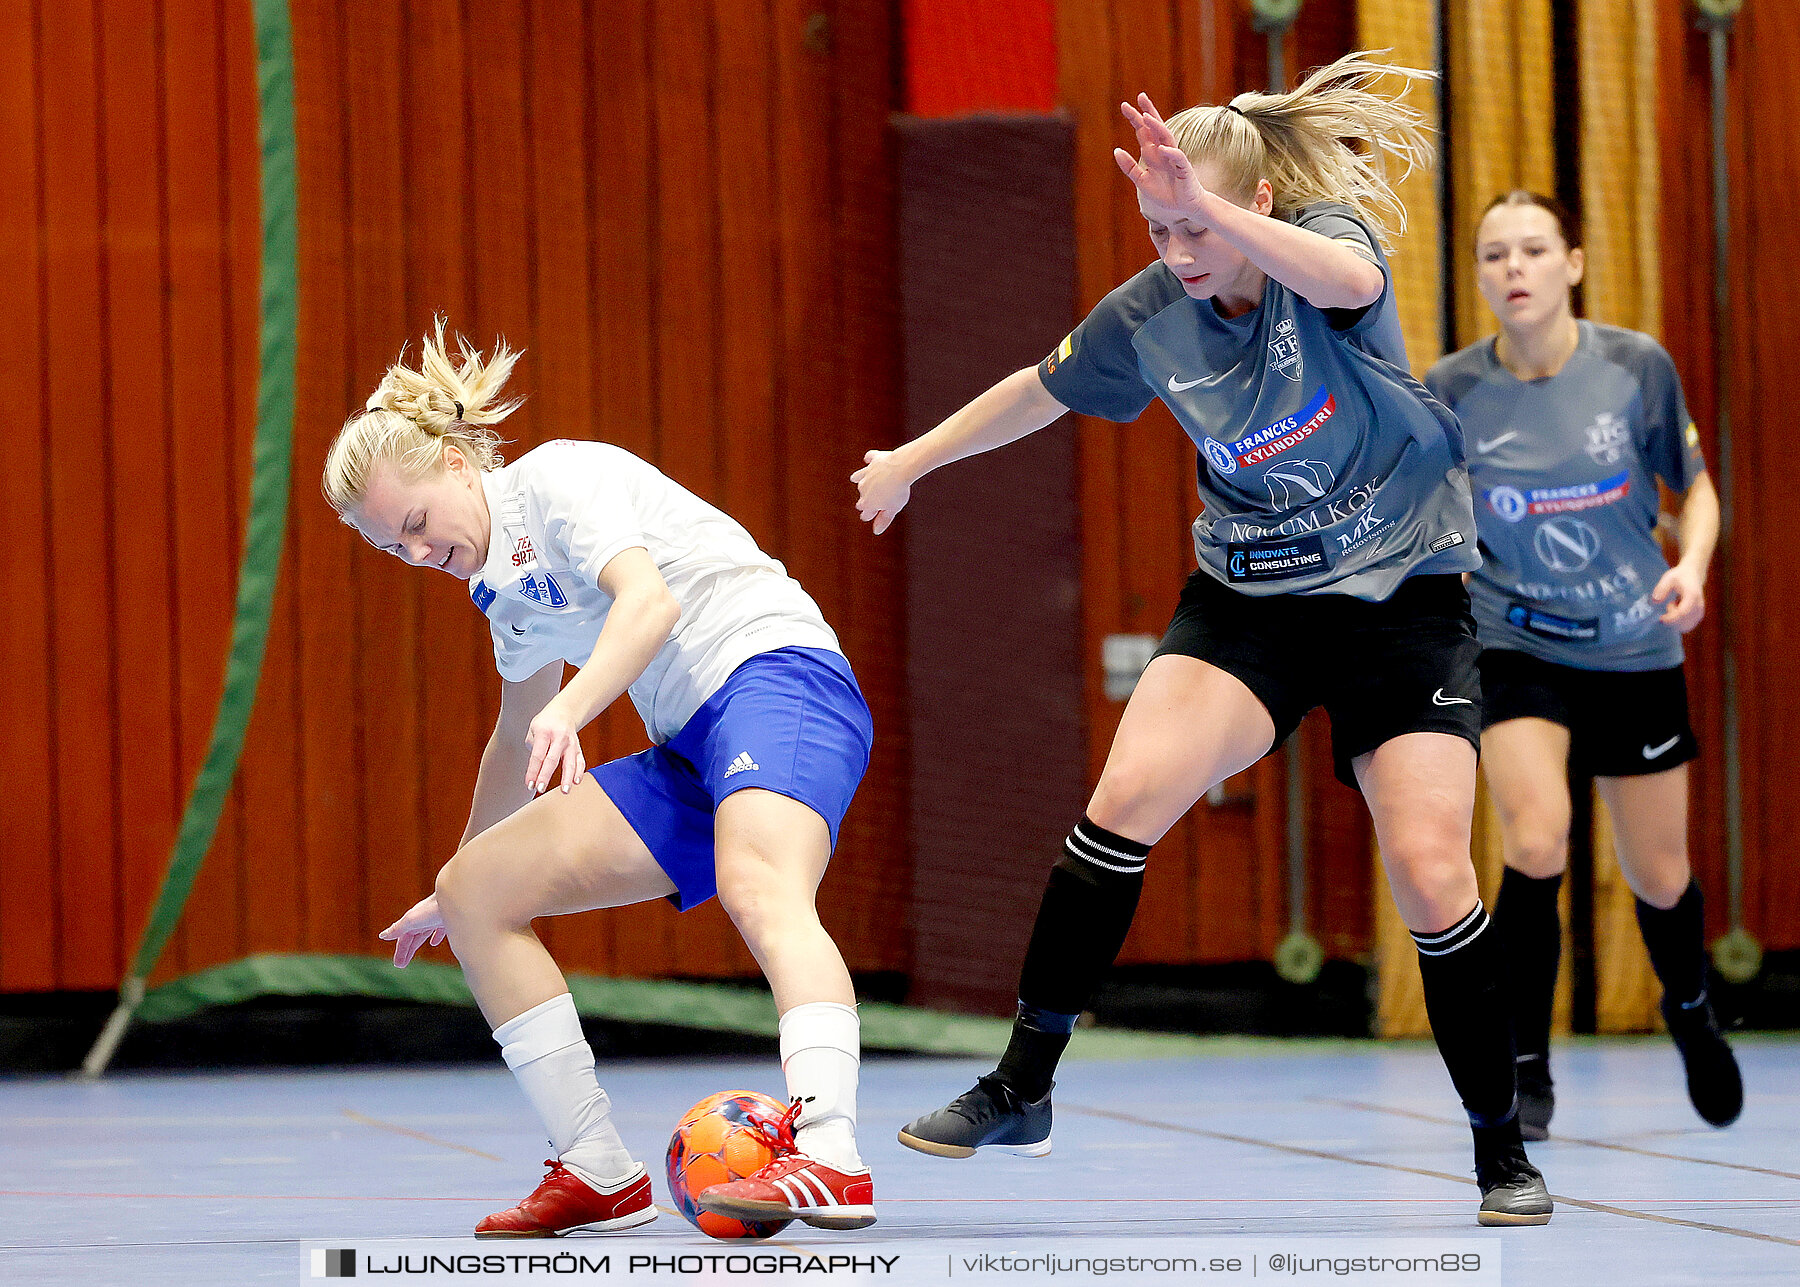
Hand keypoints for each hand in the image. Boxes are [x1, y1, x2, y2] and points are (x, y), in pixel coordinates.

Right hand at [378, 893, 445, 967]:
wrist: (456, 898)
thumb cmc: (433, 908)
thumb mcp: (412, 921)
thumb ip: (398, 929)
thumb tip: (382, 936)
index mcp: (413, 920)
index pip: (403, 939)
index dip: (400, 951)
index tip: (398, 964)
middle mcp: (423, 919)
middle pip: (412, 938)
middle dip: (406, 950)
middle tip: (401, 965)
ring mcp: (435, 918)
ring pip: (423, 934)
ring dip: (416, 944)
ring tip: (412, 954)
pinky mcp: (448, 919)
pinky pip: (439, 930)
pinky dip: (435, 936)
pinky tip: (434, 942)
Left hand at [525, 692, 587, 793]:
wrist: (564, 712)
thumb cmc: (545, 724)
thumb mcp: (533, 730)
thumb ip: (534, 749)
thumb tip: (536, 770)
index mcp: (545, 732)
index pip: (537, 755)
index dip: (532, 771)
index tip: (529, 784)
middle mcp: (559, 737)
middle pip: (552, 760)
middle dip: (545, 775)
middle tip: (540, 788)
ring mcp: (571, 743)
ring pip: (570, 762)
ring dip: (567, 778)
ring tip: (564, 791)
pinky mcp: (578, 748)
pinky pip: (580, 761)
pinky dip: (579, 772)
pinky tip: (576, 782)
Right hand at [852, 449, 912, 534]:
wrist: (900, 469)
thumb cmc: (898, 491)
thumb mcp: (893, 509)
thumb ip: (884, 520)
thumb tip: (876, 531)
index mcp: (867, 503)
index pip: (865, 513)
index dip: (869, 514)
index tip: (872, 515)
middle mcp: (863, 488)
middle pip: (862, 496)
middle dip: (865, 499)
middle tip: (874, 498)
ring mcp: (867, 473)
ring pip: (858, 478)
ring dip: (861, 480)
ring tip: (865, 481)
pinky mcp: (873, 460)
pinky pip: (869, 458)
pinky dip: (870, 459)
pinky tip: (869, 460)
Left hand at [1113, 93, 1209, 219]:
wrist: (1184, 207)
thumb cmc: (1165, 192)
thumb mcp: (1141, 180)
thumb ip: (1129, 167)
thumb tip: (1116, 151)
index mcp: (1153, 153)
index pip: (1143, 131)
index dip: (1135, 118)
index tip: (1124, 105)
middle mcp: (1164, 151)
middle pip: (1156, 127)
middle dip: (1149, 111)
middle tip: (1140, 96)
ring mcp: (1175, 158)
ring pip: (1167, 137)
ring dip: (1157, 127)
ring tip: (1146, 117)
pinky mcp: (1184, 169)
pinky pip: (1178, 158)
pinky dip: (1170, 153)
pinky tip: (1161, 148)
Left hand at [1652, 563, 1705, 631]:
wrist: (1694, 575)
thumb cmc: (1680, 576)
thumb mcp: (1668, 578)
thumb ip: (1661, 588)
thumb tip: (1655, 601)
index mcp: (1692, 596)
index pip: (1683, 613)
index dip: (1671, 618)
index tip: (1661, 617)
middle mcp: (1699, 606)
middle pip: (1684, 623)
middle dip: (1672, 619)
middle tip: (1669, 605)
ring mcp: (1700, 612)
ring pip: (1686, 626)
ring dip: (1676, 621)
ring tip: (1674, 605)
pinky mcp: (1698, 616)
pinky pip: (1687, 626)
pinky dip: (1679, 622)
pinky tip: (1678, 610)